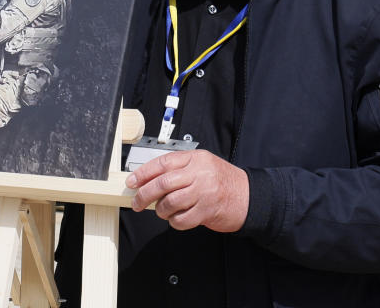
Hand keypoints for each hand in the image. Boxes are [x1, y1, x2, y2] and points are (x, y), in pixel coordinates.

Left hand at [126, 149, 248, 232]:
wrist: (247, 196)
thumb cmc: (222, 181)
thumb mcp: (201, 165)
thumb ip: (178, 169)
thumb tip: (148, 179)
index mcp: (195, 159)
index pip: (163, 163)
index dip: (143, 173)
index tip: (132, 182)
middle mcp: (199, 173)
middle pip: (163, 183)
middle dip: (144, 194)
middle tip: (137, 202)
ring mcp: (203, 193)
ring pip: (169, 202)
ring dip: (161, 210)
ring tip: (163, 211)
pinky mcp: (206, 211)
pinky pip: (181, 219)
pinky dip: (174, 221)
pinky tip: (177, 218)